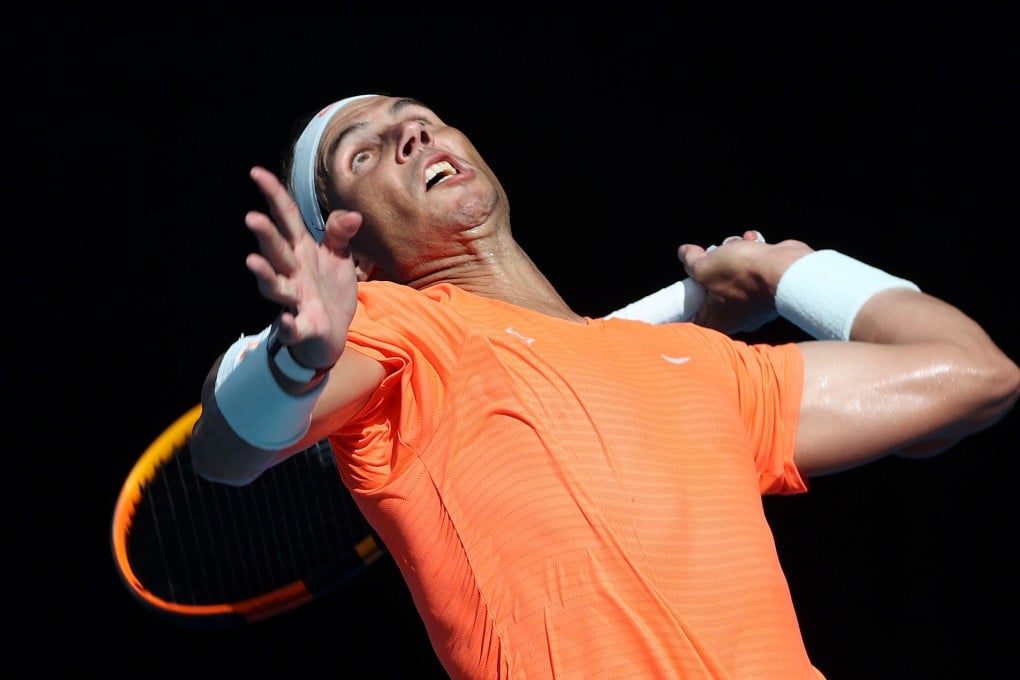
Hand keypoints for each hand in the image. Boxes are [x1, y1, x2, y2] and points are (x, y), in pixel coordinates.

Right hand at [244, 166, 361, 369]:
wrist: (333, 333)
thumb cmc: (329, 290)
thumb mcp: (338, 257)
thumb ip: (339, 234)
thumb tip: (353, 215)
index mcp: (301, 251)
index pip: (286, 219)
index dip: (273, 196)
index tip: (256, 172)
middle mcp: (293, 273)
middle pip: (277, 251)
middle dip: (265, 236)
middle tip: (252, 217)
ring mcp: (296, 300)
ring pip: (275, 287)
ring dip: (264, 275)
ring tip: (253, 261)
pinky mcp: (304, 327)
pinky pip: (293, 328)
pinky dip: (289, 326)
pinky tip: (288, 320)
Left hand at [678, 230, 810, 334]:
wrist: (786, 269)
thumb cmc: (744, 275)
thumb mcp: (705, 266)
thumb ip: (691, 261)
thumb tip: (685, 253)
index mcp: (716, 321)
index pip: (691, 315)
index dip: (685, 296)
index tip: (686, 281)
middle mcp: (736, 318)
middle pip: (711, 290)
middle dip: (712, 267)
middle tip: (712, 256)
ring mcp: (754, 305)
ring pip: (733, 276)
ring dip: (733, 254)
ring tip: (735, 244)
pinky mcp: (769, 289)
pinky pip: (753, 270)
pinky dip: (751, 253)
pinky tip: (752, 241)